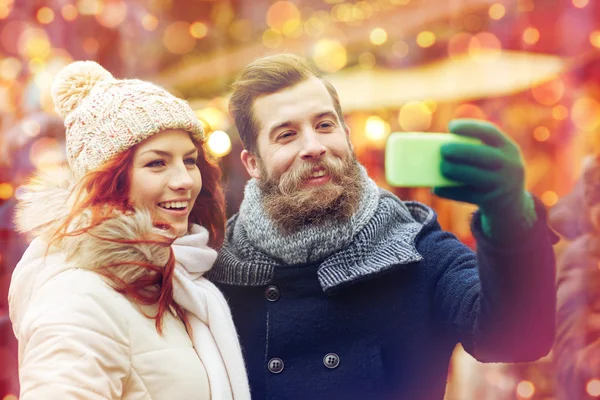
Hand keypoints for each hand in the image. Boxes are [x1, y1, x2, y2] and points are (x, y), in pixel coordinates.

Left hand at [433, 119, 535, 236]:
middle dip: (462, 151)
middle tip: (443, 150)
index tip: (451, 126)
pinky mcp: (491, 201)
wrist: (510, 204)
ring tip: (442, 167)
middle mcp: (510, 165)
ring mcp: (503, 185)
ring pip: (478, 177)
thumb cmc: (491, 173)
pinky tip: (437, 189)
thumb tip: (435, 149)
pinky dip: (451, 192)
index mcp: (508, 149)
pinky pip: (469, 196)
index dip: (470, 127)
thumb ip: (474, 150)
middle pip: (485, 155)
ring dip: (457, 171)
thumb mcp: (493, 159)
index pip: (491, 133)